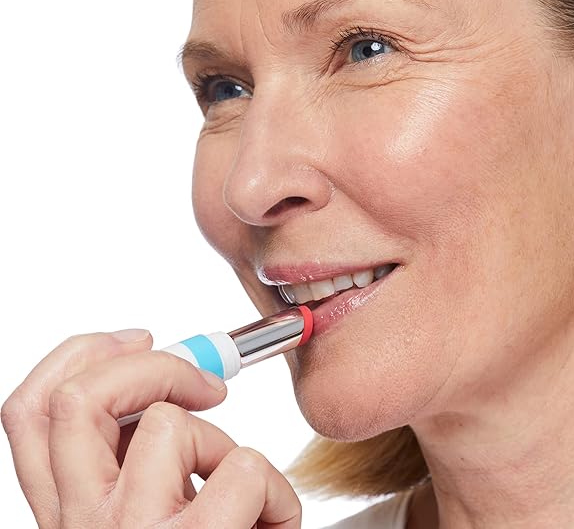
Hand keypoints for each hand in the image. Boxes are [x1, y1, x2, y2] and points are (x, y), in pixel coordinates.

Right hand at [1, 329, 301, 527]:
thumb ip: (135, 454)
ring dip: (223, 440)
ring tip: (236, 484)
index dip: (79, 353)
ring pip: (170, 424)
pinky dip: (272, 482)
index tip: (137, 336)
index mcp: (67, 513)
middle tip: (206, 383)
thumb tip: (163, 385)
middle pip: (80, 398)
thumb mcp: (147, 510)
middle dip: (153, 364)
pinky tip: (270, 520)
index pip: (30, 412)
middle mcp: (80, 528)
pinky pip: (240, 466)